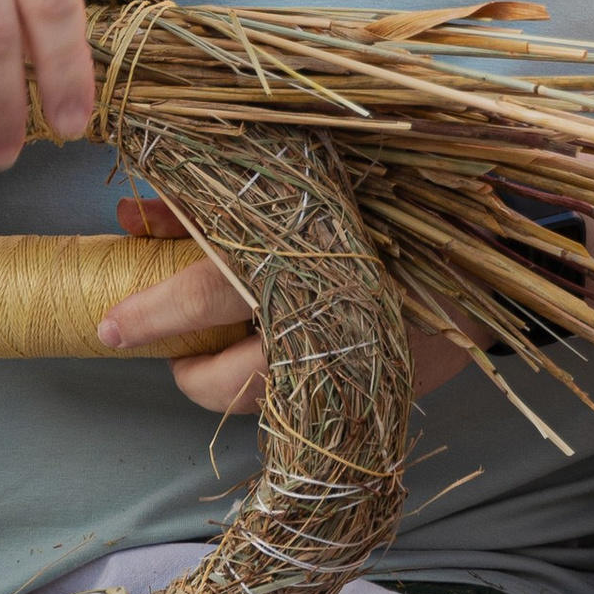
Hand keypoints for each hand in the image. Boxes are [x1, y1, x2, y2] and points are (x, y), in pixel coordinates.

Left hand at [97, 197, 478, 412]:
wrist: (486, 230)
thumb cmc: (374, 192)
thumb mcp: (288, 187)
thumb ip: (207, 209)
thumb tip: (132, 221)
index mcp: (300, 256)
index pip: (205, 292)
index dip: (151, 315)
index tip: (107, 329)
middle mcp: (329, 316)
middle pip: (230, 381)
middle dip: (189, 377)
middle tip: (173, 357)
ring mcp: (359, 360)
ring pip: (267, 406)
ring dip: (233, 385)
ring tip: (226, 353)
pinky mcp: (388, 387)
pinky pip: (314, 407)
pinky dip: (287, 386)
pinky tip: (286, 356)